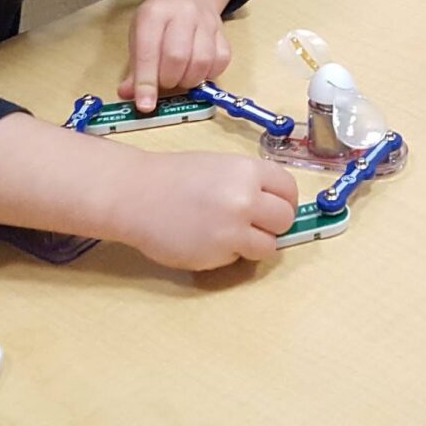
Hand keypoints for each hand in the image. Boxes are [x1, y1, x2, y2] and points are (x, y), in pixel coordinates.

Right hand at [118, 152, 297, 270]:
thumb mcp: (220, 166)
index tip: (277, 207)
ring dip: (256, 243)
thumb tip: (274, 205)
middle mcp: (246, 199)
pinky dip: (231, 254)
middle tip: (256, 224)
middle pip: (285, 220)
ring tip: (232, 235)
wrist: (135, 194)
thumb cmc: (174, 177)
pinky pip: (240, 258)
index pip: (289, 189)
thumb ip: (249, 183)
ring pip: (269, 246)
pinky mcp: (217, 255)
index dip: (284, 200)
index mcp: (248, 171)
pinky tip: (209, 240)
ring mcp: (233, 230)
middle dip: (274, 224)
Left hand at [121, 0, 230, 110]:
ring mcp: (206, 21)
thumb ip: (135, 69)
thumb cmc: (158, 24)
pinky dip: (208, 75)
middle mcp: (182, 13)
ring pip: (202, 61)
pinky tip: (197, 72)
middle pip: (177, 57)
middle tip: (164, 83)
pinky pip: (221, 61)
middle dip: (169, 80)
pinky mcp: (222, 32)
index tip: (145, 105)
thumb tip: (128, 94)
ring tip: (180, 79)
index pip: (148, 52)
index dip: (146, 82)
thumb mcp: (139, 39)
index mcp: (154, 14)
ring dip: (189, 80)